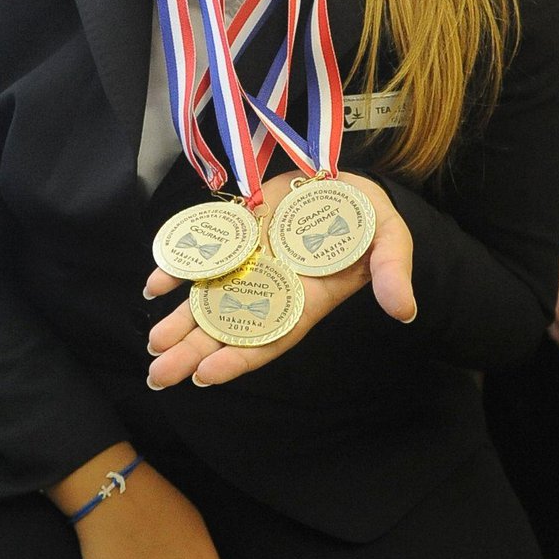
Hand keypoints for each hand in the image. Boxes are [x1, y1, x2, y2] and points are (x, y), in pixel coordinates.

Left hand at [144, 170, 415, 387]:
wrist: (348, 183)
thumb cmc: (371, 221)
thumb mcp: (391, 242)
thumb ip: (392, 274)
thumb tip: (404, 309)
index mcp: (307, 299)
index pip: (270, 337)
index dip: (239, 357)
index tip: (206, 375)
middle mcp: (272, 288)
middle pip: (229, 327)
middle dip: (193, 351)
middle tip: (158, 375)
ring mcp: (251, 262)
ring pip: (209, 298)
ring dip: (179, 322)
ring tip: (153, 345)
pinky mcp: (238, 234)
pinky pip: (204, 256)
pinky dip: (179, 270)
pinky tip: (155, 286)